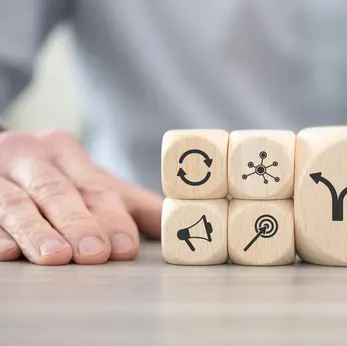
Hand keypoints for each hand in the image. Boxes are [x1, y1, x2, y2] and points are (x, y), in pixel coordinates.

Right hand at [0, 131, 161, 264]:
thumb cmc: (57, 179)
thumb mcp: (94, 185)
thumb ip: (134, 206)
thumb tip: (181, 229)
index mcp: (66, 152)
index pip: (94, 187)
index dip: (110, 218)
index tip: (124, 247)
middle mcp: (31, 156)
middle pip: (57, 191)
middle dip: (77, 224)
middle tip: (93, 254)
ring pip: (17, 202)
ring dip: (36, 231)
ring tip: (55, 257)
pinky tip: (6, 252)